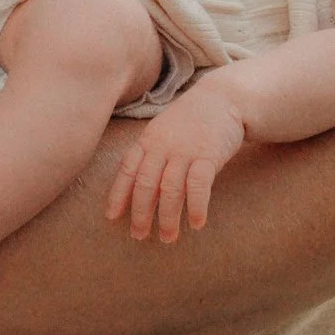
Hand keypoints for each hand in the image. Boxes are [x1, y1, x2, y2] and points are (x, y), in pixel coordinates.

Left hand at [105, 86, 246, 242]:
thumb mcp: (163, 132)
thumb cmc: (190, 121)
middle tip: (139, 236)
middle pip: (146, 183)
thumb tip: (139, 188)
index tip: (112, 218)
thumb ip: (151, 155)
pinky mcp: (209, 155)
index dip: (118, 195)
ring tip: (167, 238)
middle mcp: (162, 145)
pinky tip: (197, 223)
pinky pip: (199, 184)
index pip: (127, 170)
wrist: (223, 97)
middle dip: (140, 212)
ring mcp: (185, 150)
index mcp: (148, 140)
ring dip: (168, 216)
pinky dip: (196, 205)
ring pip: (170, 188)